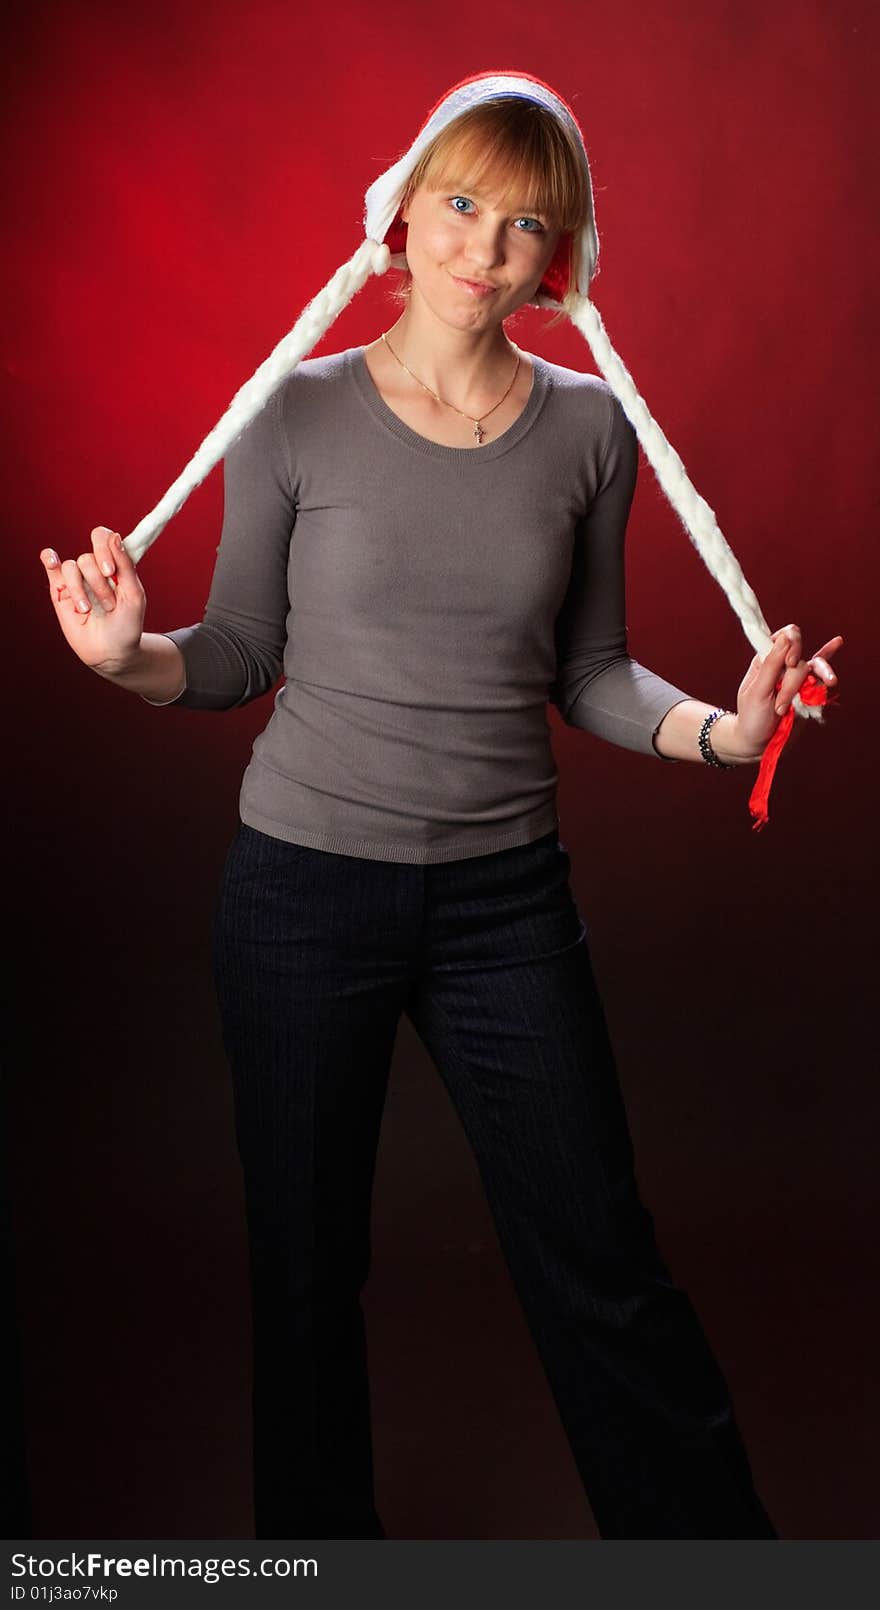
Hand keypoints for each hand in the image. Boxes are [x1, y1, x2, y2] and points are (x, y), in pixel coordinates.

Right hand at [40, 527, 146, 675]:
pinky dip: (50, 559)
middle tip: (108, 603)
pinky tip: (53, 560)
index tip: (111, 571)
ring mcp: (77, 579)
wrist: (111, 652)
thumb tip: (114, 536)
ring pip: (72, 567)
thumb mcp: (134, 595)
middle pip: (88, 557)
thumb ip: (126, 565)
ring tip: (88, 609)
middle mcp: (95, 569)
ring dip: (80, 589)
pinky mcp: (60, 590)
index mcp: (115, 565)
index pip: (104, 538)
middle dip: (98, 582)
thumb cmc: (127, 624)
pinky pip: (51, 566)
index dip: (105, 548)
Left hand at [732, 623, 842, 758]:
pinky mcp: (810, 693)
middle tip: (780, 705)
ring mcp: (798, 680)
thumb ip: (771, 665)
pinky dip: (829, 663)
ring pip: (814, 668)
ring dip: (823, 673)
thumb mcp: (757, 693)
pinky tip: (837, 643)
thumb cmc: (752, 718)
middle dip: (793, 682)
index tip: (789, 662)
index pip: (784, 638)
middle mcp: (783, 667)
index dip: (791, 644)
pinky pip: (821, 676)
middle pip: (800, 659)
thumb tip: (784, 637)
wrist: (760, 744)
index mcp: (766, 661)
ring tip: (830, 681)